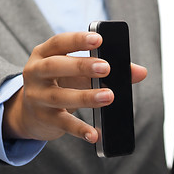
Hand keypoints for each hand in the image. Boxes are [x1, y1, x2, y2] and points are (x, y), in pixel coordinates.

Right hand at [3, 32, 146, 142]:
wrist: (32, 112)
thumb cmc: (63, 83)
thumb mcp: (80, 73)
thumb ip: (108, 69)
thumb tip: (142, 72)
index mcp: (44, 53)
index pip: (59, 42)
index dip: (78, 40)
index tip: (99, 39)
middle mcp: (35, 72)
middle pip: (55, 66)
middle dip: (81, 66)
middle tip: (106, 68)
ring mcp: (36, 96)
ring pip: (59, 96)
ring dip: (86, 97)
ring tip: (109, 96)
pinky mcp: (43, 118)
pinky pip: (62, 123)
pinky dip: (80, 129)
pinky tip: (95, 134)